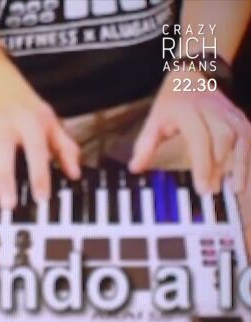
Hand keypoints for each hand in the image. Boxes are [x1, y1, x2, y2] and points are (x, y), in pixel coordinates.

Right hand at [0, 80, 80, 208]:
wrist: (1, 89)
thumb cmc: (30, 113)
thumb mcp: (53, 125)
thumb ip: (66, 149)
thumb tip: (75, 174)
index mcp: (29, 123)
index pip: (35, 150)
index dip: (39, 175)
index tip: (42, 198)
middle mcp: (3, 125)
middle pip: (1, 154)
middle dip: (4, 180)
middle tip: (8, 205)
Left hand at [129, 70, 250, 193]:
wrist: (193, 77)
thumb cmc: (171, 104)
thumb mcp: (153, 121)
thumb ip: (145, 145)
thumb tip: (135, 168)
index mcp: (188, 111)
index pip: (199, 139)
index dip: (202, 164)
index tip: (201, 187)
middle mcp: (213, 111)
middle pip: (222, 141)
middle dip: (219, 168)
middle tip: (212, 192)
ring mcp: (230, 114)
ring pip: (241, 139)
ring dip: (239, 165)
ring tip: (235, 189)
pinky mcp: (241, 119)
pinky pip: (249, 138)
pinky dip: (248, 157)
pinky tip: (243, 176)